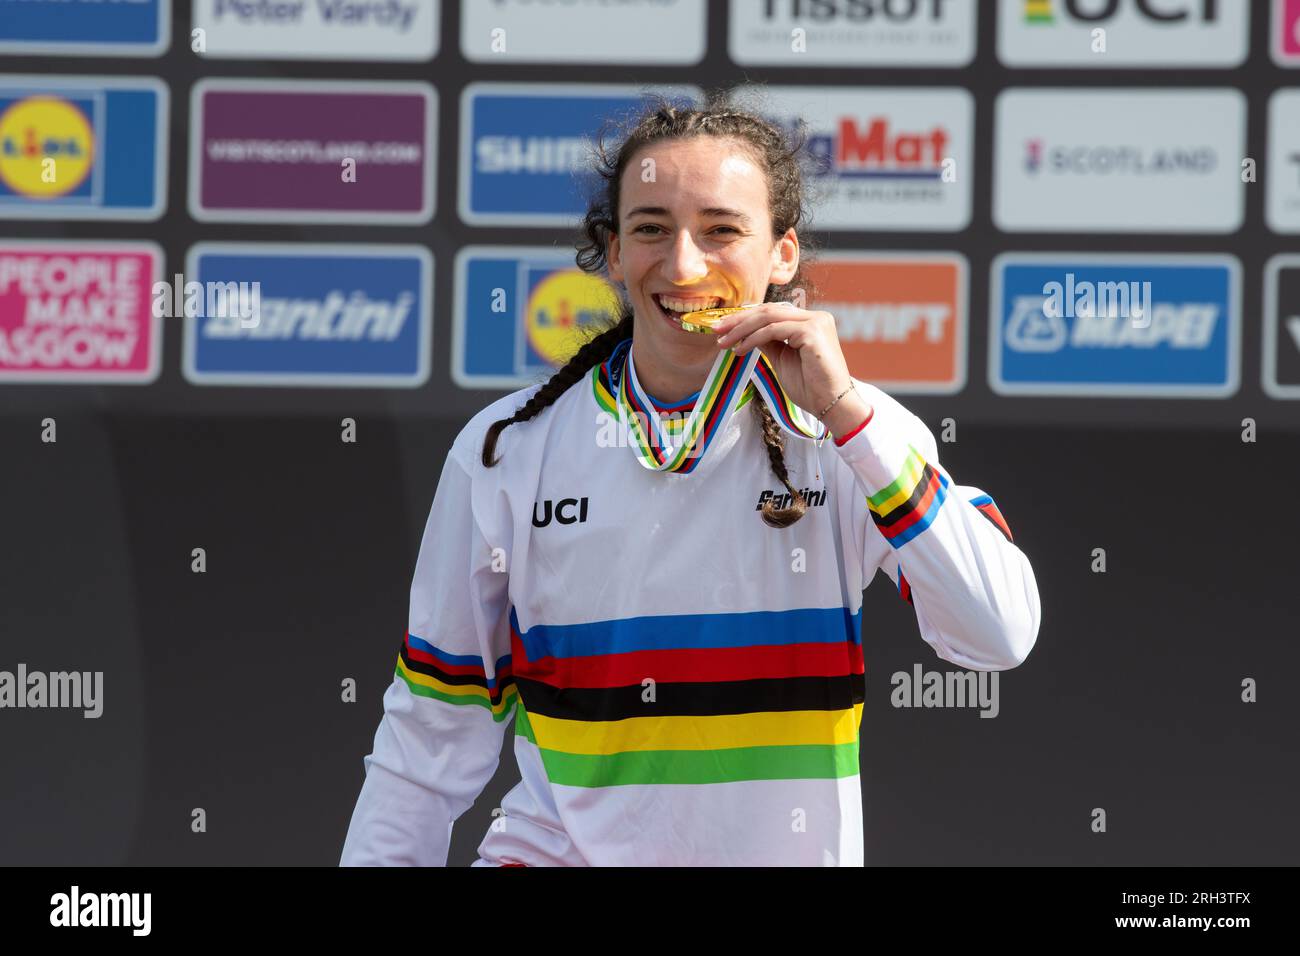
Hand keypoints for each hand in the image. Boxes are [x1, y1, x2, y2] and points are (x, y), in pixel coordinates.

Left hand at [713, 302, 871, 435]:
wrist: (831, 405)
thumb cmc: (810, 388)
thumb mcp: (782, 360)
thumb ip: (769, 343)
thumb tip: (746, 333)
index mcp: (811, 322)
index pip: (774, 313)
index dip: (747, 318)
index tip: (724, 329)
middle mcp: (816, 317)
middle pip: (769, 311)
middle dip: (739, 320)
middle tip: (716, 330)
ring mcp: (816, 322)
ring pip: (769, 317)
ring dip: (742, 329)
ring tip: (723, 342)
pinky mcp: (813, 331)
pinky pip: (774, 330)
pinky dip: (753, 339)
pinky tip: (740, 349)